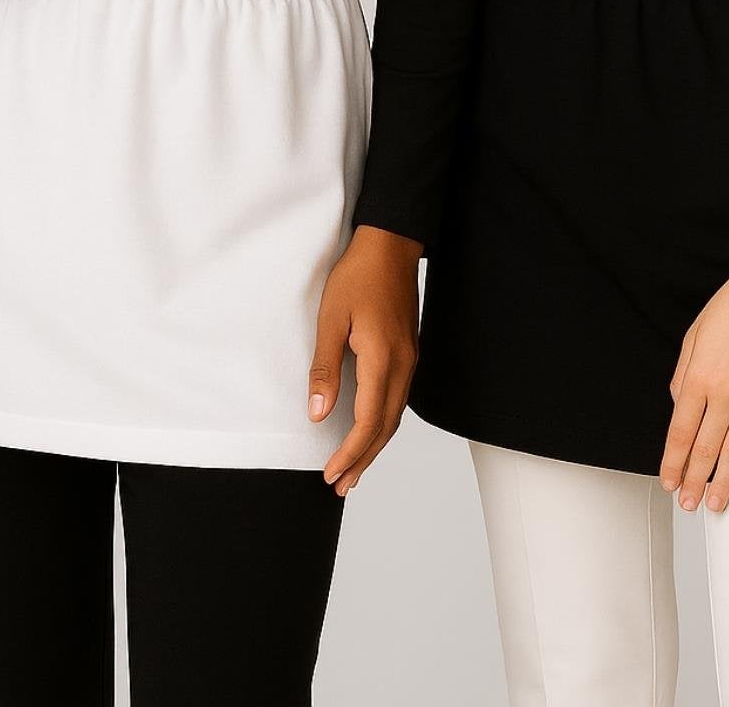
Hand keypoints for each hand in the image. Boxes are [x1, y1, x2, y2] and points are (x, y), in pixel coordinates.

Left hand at [308, 225, 422, 494]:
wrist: (391, 244)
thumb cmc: (358, 275)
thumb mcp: (331, 319)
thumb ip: (325, 368)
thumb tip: (319, 413)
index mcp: (383, 359)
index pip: (369, 422)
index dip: (350, 452)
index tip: (331, 473)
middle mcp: (403, 365)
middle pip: (386, 427)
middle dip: (363, 459)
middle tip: (341, 485)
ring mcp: (409, 358)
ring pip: (395, 415)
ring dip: (374, 445)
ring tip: (354, 468)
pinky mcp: (408, 351)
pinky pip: (399, 398)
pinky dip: (384, 422)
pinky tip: (371, 428)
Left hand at [659, 269, 728, 512]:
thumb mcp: (694, 335)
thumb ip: (683, 375)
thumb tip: (680, 410)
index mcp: (699, 375)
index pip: (681, 431)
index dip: (673, 461)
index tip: (667, 480)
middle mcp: (726, 392)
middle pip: (706, 448)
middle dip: (693, 480)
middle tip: (686, 503)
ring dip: (722, 482)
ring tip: (713, 505)